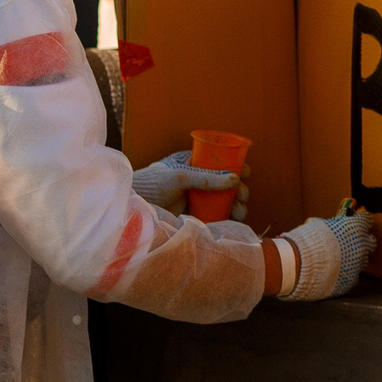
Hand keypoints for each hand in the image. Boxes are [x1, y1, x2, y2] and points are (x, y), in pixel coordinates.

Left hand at [131, 151, 247, 219]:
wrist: (135, 206)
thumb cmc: (152, 184)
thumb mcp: (179, 176)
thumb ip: (205, 178)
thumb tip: (235, 180)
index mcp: (194, 163)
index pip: (220, 162)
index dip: (236, 166)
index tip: (245, 172)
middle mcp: (199, 179)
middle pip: (227, 183)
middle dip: (239, 189)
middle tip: (242, 195)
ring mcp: (197, 197)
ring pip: (224, 200)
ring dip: (237, 204)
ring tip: (239, 210)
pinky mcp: (195, 214)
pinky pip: (216, 215)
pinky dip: (227, 217)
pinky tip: (233, 219)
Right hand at [274, 211, 375, 301]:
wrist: (299, 266)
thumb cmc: (306, 242)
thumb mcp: (318, 224)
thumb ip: (332, 223)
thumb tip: (336, 220)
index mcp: (354, 229)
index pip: (366, 219)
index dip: (360, 219)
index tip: (356, 219)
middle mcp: (360, 247)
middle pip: (371, 242)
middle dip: (363, 240)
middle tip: (352, 240)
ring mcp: (357, 266)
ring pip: (363, 261)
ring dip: (355, 258)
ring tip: (340, 258)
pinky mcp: (350, 281)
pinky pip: (351, 275)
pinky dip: (345, 272)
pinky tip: (333, 271)